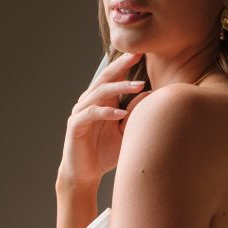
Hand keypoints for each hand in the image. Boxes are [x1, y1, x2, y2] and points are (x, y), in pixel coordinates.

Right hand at [58, 51, 152, 187]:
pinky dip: (106, 113)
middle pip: (105, 78)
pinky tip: (121, 114)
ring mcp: (81, 112)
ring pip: (99, 93)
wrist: (85, 174)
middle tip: (137, 55)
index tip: (142, 53)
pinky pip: (91, 114)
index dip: (125, 65)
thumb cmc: (105, 153)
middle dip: (121, 66)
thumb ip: (135, 115)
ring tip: (138, 86)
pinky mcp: (75, 126)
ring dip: (119, 88)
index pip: (113, 78)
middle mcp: (89, 102)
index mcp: (101, 101)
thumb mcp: (126, 133)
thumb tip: (151, 95)